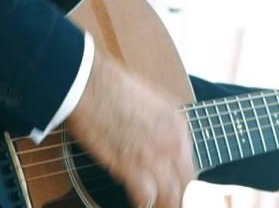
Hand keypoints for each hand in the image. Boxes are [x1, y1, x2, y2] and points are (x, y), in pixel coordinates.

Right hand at [65, 53, 195, 207]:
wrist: (88, 83)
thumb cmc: (109, 84)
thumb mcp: (149, 99)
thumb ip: (158, 122)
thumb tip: (152, 135)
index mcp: (177, 125)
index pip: (190, 164)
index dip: (181, 178)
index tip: (173, 184)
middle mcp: (173, 144)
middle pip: (187, 185)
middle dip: (178, 197)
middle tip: (168, 201)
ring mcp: (155, 158)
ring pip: (172, 198)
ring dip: (164, 204)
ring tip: (155, 204)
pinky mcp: (132, 169)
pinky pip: (146, 199)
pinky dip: (143, 204)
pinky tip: (138, 203)